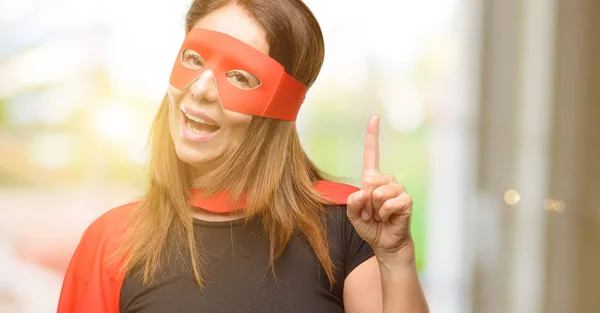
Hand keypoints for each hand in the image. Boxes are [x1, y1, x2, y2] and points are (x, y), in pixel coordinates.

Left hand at [346, 115, 413, 257]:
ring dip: (374, 209)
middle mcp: (387, 181)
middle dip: (365, 201)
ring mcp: (398, 190)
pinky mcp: (406, 201)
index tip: (374, 118)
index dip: (372, 137)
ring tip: (379, 216)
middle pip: (370, 181)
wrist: (385, 244)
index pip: (372, 155)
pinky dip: (384, 213)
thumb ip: (352, 202)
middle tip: (370, 213)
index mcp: (373, 180)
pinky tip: (388, 219)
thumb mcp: (353, 215)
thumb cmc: (371, 226)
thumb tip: (363, 192)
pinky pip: (390, 203)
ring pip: (379, 193)